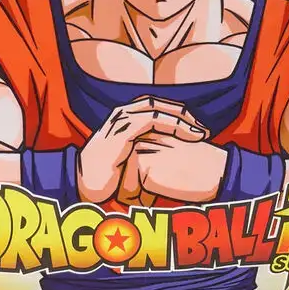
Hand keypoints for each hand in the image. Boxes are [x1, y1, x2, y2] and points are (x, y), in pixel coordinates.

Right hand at [77, 96, 208, 203]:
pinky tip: (187, 135)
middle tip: (204, 129)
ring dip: (183, 120)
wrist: (84, 185)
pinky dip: (173, 125)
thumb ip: (145, 154)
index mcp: (125, 117)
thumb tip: (167, 164)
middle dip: (185, 115)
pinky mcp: (121, 130)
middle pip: (161, 104)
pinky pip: (152, 120)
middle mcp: (123, 113)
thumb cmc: (105, 177)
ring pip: (159, 110)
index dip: (179, 114)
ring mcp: (121, 119)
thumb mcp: (128, 161)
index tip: (198, 128)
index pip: (158, 106)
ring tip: (201, 134)